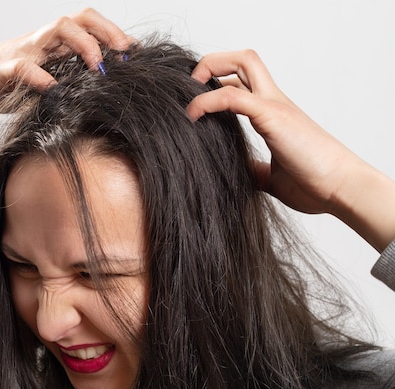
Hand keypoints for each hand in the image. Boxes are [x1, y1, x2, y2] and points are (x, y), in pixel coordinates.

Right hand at [0, 8, 133, 118]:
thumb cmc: (5, 87)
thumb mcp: (42, 87)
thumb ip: (65, 86)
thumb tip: (98, 101)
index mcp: (52, 46)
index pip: (88, 27)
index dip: (113, 36)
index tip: (134, 54)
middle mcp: (41, 43)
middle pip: (79, 19)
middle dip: (107, 32)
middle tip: (125, 54)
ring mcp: (24, 53)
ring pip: (56, 30)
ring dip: (82, 44)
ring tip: (96, 67)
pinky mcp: (4, 70)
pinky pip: (24, 68)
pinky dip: (40, 77)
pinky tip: (54, 89)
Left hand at [186, 50, 394, 250]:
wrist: (340, 189)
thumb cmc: (313, 184)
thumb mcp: (271, 177)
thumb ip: (253, 170)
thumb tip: (235, 173)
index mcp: (274, 114)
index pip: (244, 82)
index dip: (218, 84)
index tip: (196, 104)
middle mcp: (275, 103)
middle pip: (245, 60)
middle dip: (213, 63)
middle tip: (191, 87)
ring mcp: (275, 106)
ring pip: (243, 63)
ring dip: (210, 70)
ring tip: (189, 97)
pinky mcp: (273, 117)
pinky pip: (233, 97)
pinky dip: (207, 101)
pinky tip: (192, 116)